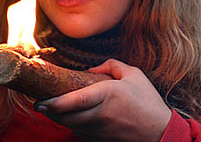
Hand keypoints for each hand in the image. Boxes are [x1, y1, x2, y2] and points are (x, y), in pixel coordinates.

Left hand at [33, 59, 171, 140]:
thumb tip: (92, 69)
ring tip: (49, 108)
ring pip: (70, 125)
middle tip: (39, 103)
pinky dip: (71, 125)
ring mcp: (99, 130)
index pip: (76, 100)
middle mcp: (101, 114)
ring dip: (58, 118)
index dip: (56, 103)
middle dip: (49, 111)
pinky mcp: (100, 140)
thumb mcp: (134, 75)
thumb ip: (112, 65)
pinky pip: (79, 132)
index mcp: (108, 94)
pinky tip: (69, 117)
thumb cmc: (148, 102)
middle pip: (67, 116)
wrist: (160, 133)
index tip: (41, 100)